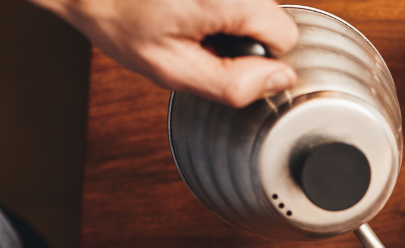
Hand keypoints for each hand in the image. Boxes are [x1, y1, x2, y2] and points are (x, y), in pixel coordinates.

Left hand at [31, 0, 298, 107]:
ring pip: (254, 1)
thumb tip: (280, 80)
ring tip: (185, 14)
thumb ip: (232, 83)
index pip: (285, 34)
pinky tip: (184, 3)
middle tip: (196, 33)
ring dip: (226, 14)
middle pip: (271, 14)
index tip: (218, 51)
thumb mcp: (171, 68)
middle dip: (240, 31)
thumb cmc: (119, 17)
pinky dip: (215, 2)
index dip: (256, 55)